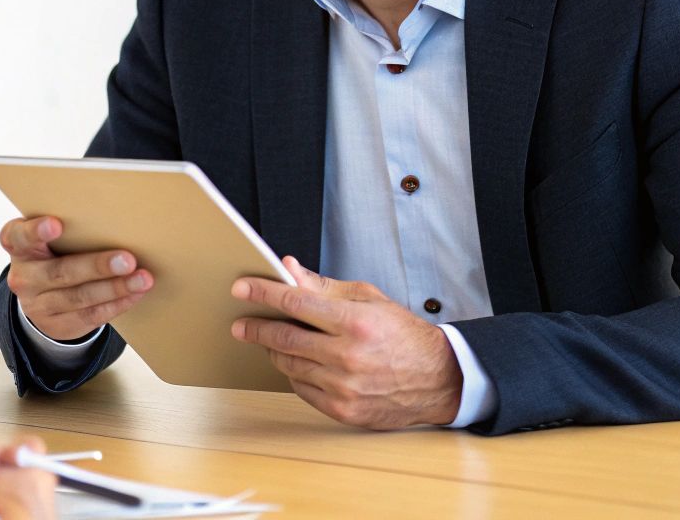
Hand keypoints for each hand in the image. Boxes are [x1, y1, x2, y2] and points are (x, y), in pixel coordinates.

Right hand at [1, 215, 151, 341]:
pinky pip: (90, 315)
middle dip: (97, 266)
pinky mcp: (57, 325)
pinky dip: (117, 304)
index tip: (56, 224)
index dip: (36, 231)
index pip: (19, 236)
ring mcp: (38, 305)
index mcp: (19, 247)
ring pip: (80, 297)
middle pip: (60, 271)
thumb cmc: (55, 253)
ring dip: (115, 288)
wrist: (42, 297)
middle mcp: (24, 277)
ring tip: (142, 279)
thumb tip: (118, 219)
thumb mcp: (51, 240)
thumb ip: (72, 229)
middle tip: (128, 259)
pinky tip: (135, 294)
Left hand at [230, 256, 462, 429]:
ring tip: (270, 340)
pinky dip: (294, 374)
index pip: (295, 303)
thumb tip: (289, 270)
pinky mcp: (343, 410)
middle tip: (241, 323)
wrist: (437, 379)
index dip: (263, 293)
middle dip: (256, 328)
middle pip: (284, 338)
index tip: (242, 289)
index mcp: (355, 323)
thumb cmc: (403, 335)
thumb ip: (324, 287)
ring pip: (289, 365)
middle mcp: (347, 356)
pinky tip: (296, 363)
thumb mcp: (369, 299)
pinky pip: (302, 389)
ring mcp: (343, 387)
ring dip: (274, 351)